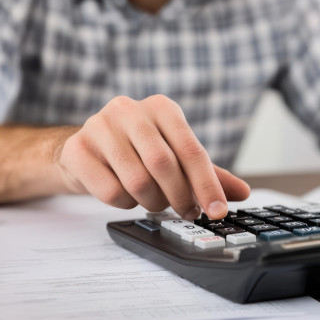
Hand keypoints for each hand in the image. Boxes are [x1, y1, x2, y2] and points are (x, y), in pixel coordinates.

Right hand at [57, 95, 249, 217]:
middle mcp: (129, 110)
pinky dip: (124, 204)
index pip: (191, 150)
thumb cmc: (136, 153)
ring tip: (152, 200)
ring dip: (151, 202)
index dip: (208, 185)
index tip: (217, 211)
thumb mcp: (175, 158)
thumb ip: (208, 174)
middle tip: (185, 211)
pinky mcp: (78, 149)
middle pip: (164, 165)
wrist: (85, 151)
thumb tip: (242, 192)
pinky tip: (125, 195)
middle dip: (179, 197)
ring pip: (137, 181)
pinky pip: (111, 191)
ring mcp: (99, 126)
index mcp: (161, 108)